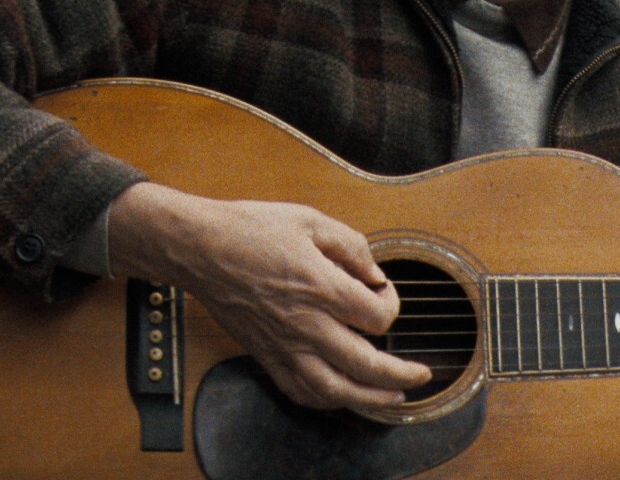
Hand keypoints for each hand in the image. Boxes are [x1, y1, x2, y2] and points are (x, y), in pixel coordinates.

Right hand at [108, 182, 431, 409]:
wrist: (199, 248)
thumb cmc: (252, 229)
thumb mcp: (311, 219)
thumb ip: (352, 245)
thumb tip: (375, 273)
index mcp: (321, 287)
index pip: (377, 317)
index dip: (392, 305)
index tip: (384, 291)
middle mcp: (305, 324)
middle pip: (364, 365)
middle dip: (400, 374)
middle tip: (420, 375)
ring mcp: (282, 345)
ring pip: (332, 389)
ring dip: (368, 399)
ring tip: (392, 399)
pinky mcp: (264, 355)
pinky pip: (298, 391)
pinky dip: (325, 401)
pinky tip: (341, 397)